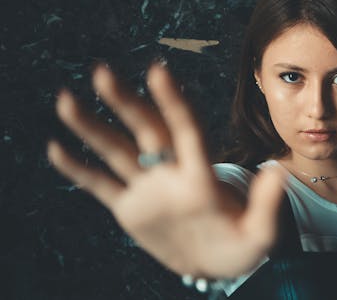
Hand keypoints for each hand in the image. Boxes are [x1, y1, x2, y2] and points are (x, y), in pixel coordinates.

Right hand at [47, 62, 285, 278]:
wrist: (217, 267)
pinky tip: (57, 148)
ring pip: (116, 151)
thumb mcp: (259, 233)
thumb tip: (277, 171)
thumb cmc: (242, 246)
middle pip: (145, 130)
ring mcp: (148, 190)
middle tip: (102, 72)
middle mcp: (171, 173)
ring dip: (91, 127)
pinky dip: (78, 170)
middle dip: (124, 102)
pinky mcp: (130, 210)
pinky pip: (100, 185)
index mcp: (201, 176)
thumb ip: (265, 204)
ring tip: (66, 100)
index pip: (186, 129)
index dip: (173, 101)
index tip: (159, 71)